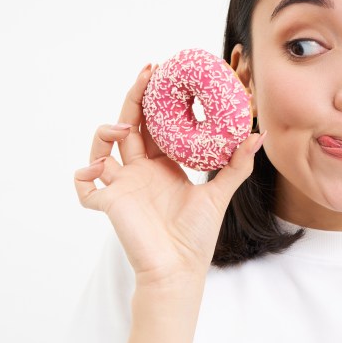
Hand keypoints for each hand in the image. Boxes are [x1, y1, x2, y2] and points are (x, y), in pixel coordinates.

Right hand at [73, 63, 263, 288]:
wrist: (179, 269)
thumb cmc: (197, 236)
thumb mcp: (219, 194)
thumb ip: (237, 165)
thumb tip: (259, 135)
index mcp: (163, 165)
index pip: (155, 124)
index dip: (156, 99)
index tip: (164, 73)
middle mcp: (140, 171)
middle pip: (129, 125)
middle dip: (134, 98)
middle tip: (148, 73)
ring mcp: (122, 185)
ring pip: (102, 148)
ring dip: (107, 132)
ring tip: (124, 127)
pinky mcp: (109, 203)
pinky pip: (86, 188)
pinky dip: (83, 179)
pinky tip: (95, 171)